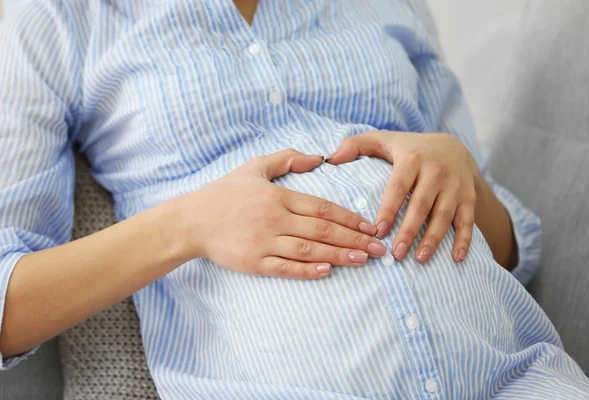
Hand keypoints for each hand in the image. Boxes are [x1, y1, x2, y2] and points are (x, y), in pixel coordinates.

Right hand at [183, 149, 386, 278]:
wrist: (192, 220)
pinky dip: (307, 271)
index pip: (322, 207)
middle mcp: (274, 219)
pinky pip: (285, 268)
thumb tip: (318, 157)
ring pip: (309, 250)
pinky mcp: (253, 262)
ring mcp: (264, 242)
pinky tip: (327, 272)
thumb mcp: (254, 167)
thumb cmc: (225, 192)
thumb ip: (287, 159)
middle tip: (379, 248)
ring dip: (338, 255)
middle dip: (354, 239)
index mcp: (278, 196)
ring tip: (363, 259)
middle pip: (322, 229)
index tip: (370, 226)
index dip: (349, 217)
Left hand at [327, 131, 480, 263]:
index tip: (377, 231)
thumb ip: (356, 145)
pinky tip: (456, 258)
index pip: (398, 187)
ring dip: (433, 239)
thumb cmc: (410, 149)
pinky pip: (468, 220)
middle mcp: (437, 171)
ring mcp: (455, 185)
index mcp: (412, 159)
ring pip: (444, 215)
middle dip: (409, 231)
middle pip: (421, 205)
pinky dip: (464, 240)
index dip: (389, 209)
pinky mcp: (469, 197)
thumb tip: (329, 158)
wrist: (454, 147)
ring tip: (419, 259)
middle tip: (396, 253)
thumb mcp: (384, 140)